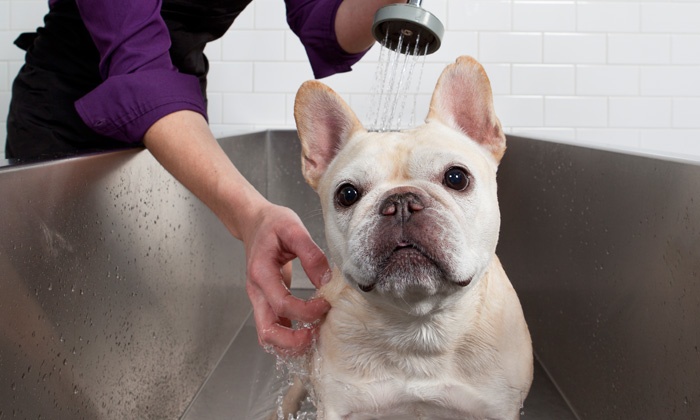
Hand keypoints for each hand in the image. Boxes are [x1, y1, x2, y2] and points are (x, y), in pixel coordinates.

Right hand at [242, 203, 330, 355]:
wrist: (253, 222)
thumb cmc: (272, 223)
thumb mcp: (294, 229)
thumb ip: (312, 254)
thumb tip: (327, 281)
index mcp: (261, 273)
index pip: (282, 305)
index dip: (306, 311)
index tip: (326, 304)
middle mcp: (256, 291)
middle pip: (267, 332)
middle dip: (294, 341)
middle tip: (317, 334)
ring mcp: (259, 300)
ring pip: (268, 336)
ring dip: (290, 344)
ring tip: (314, 336)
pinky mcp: (266, 302)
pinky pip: (273, 329)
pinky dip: (288, 337)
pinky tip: (307, 332)